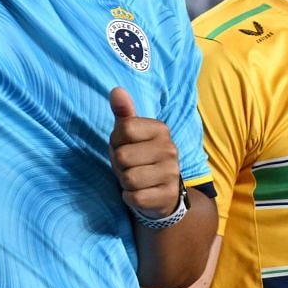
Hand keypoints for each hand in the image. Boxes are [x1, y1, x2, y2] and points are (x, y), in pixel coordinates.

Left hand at [108, 87, 182, 219]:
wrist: (164, 191)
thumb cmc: (141, 156)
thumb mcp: (131, 134)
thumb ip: (123, 112)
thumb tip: (116, 90)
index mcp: (161, 129)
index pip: (124, 128)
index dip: (116, 140)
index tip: (126, 145)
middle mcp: (170, 149)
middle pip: (122, 156)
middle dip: (119, 164)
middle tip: (130, 165)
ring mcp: (171, 174)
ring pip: (128, 178)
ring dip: (125, 182)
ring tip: (135, 179)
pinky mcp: (167, 196)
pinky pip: (134, 197)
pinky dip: (130, 197)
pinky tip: (140, 192)